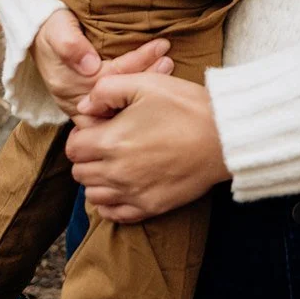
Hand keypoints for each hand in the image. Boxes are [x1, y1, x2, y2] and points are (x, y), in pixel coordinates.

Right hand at [31, 9, 173, 120]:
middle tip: (169, 61)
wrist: (39, 33)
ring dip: (144, 86)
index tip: (161, 45)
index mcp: (67, 83)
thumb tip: (89, 65)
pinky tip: (156, 84)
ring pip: (118, 104)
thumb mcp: (57, 29)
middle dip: (146, 78)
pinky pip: (115, 105)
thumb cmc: (52, 27)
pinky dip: (136, 94)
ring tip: (167, 67)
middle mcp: (75, 100)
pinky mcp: (90, 105)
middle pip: (117, 96)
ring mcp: (83, 105)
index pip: (110, 76)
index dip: (137, 62)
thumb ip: (70, 44)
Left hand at [65, 73, 228, 222]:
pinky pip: (114, 215)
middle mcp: (116, 173)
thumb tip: (84, 107)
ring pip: (93, 195)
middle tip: (109, 143)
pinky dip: (111, 203)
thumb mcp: (145, 83)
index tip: (100, 127)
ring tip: (117, 163)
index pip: (73, 147)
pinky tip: (123, 186)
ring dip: (98, 180)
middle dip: (88, 156)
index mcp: (110, 142)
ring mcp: (133, 193)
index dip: (83, 134)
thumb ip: (106, 90)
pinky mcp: (150, 207)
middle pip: (80, 172)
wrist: (225, 137)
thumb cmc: (187, 106)